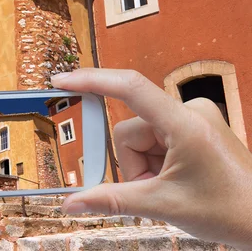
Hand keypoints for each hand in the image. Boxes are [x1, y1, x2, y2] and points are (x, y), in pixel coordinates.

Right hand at [51, 68, 251, 248]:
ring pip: (141, 139)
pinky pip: (155, 141)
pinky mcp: (194, 128)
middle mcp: (189, 112)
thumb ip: (112, 200)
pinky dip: (155, 163)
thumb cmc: (230, 211)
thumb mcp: (163, 207)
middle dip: (133, 166)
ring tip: (168, 190)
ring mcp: (193, 119)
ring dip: (144, 168)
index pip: (130, 88)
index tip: (62, 81)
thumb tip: (72, 203)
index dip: (91, 81)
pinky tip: (174, 181)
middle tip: (153, 191)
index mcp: (185, 124)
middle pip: (130, 132)